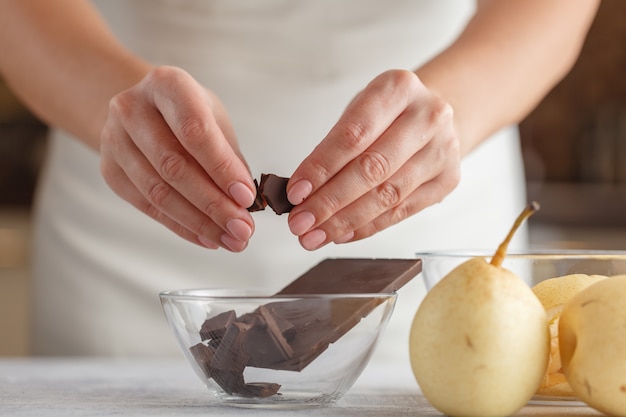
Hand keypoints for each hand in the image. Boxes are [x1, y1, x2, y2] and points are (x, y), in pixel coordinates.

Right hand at [100, 66, 256, 251]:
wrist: (139, 109)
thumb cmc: (185, 112)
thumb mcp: (213, 117)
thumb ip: (228, 155)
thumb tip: (246, 200)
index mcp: (166, 85)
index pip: (195, 131)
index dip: (222, 168)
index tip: (247, 197)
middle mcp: (132, 109)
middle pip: (174, 166)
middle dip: (213, 204)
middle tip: (242, 228)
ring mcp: (114, 140)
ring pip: (158, 192)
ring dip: (199, 222)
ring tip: (230, 239)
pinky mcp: (110, 170)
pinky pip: (147, 207)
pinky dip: (181, 226)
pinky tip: (207, 238)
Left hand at [286, 69, 460, 250]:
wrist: (430, 116)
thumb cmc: (386, 114)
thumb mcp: (358, 112)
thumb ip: (332, 147)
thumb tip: (302, 192)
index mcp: (398, 89)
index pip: (353, 135)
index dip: (321, 167)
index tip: (296, 192)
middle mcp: (427, 117)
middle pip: (372, 168)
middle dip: (330, 202)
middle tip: (301, 222)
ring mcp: (443, 149)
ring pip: (388, 195)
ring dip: (346, 221)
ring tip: (316, 235)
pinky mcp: (447, 179)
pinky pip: (402, 211)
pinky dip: (367, 226)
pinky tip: (343, 233)